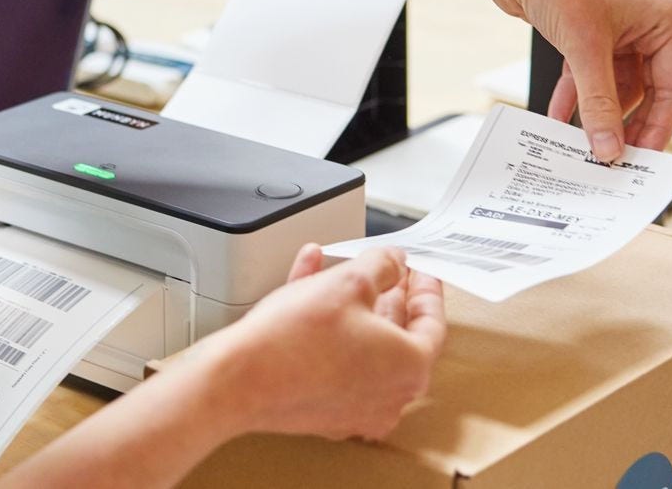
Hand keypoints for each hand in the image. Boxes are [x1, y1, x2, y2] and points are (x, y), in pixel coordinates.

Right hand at [195, 245, 446, 441]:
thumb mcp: (350, 281)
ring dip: (352, 305)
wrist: (239, 379)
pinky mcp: (323, 409)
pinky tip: (307, 287)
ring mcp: (355, 407)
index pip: (432, 323)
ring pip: (363, 346)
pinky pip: (335, 359)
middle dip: (389, 296)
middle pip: (399, 337)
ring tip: (336, 269)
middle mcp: (388, 396)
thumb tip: (393, 262)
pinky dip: (328, 326)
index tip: (419, 270)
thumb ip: (382, 266)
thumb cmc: (294, 339)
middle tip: (386, 271)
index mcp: (409, 368)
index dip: (425, 288)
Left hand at [489, 0, 671, 161]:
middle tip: (612, 160)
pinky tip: (560, 122)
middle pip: (646, 92)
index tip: (640, 161)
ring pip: (615, 88)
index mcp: (667, 21)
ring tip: (583, 146)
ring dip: (597, 115)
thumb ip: (599, 104)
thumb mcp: (586, 50)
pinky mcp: (588, 35)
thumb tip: (609, 148)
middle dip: (626, 125)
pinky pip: (589, 78)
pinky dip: (575, 99)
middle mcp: (648, 25)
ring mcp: (618, 31)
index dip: (658, 128)